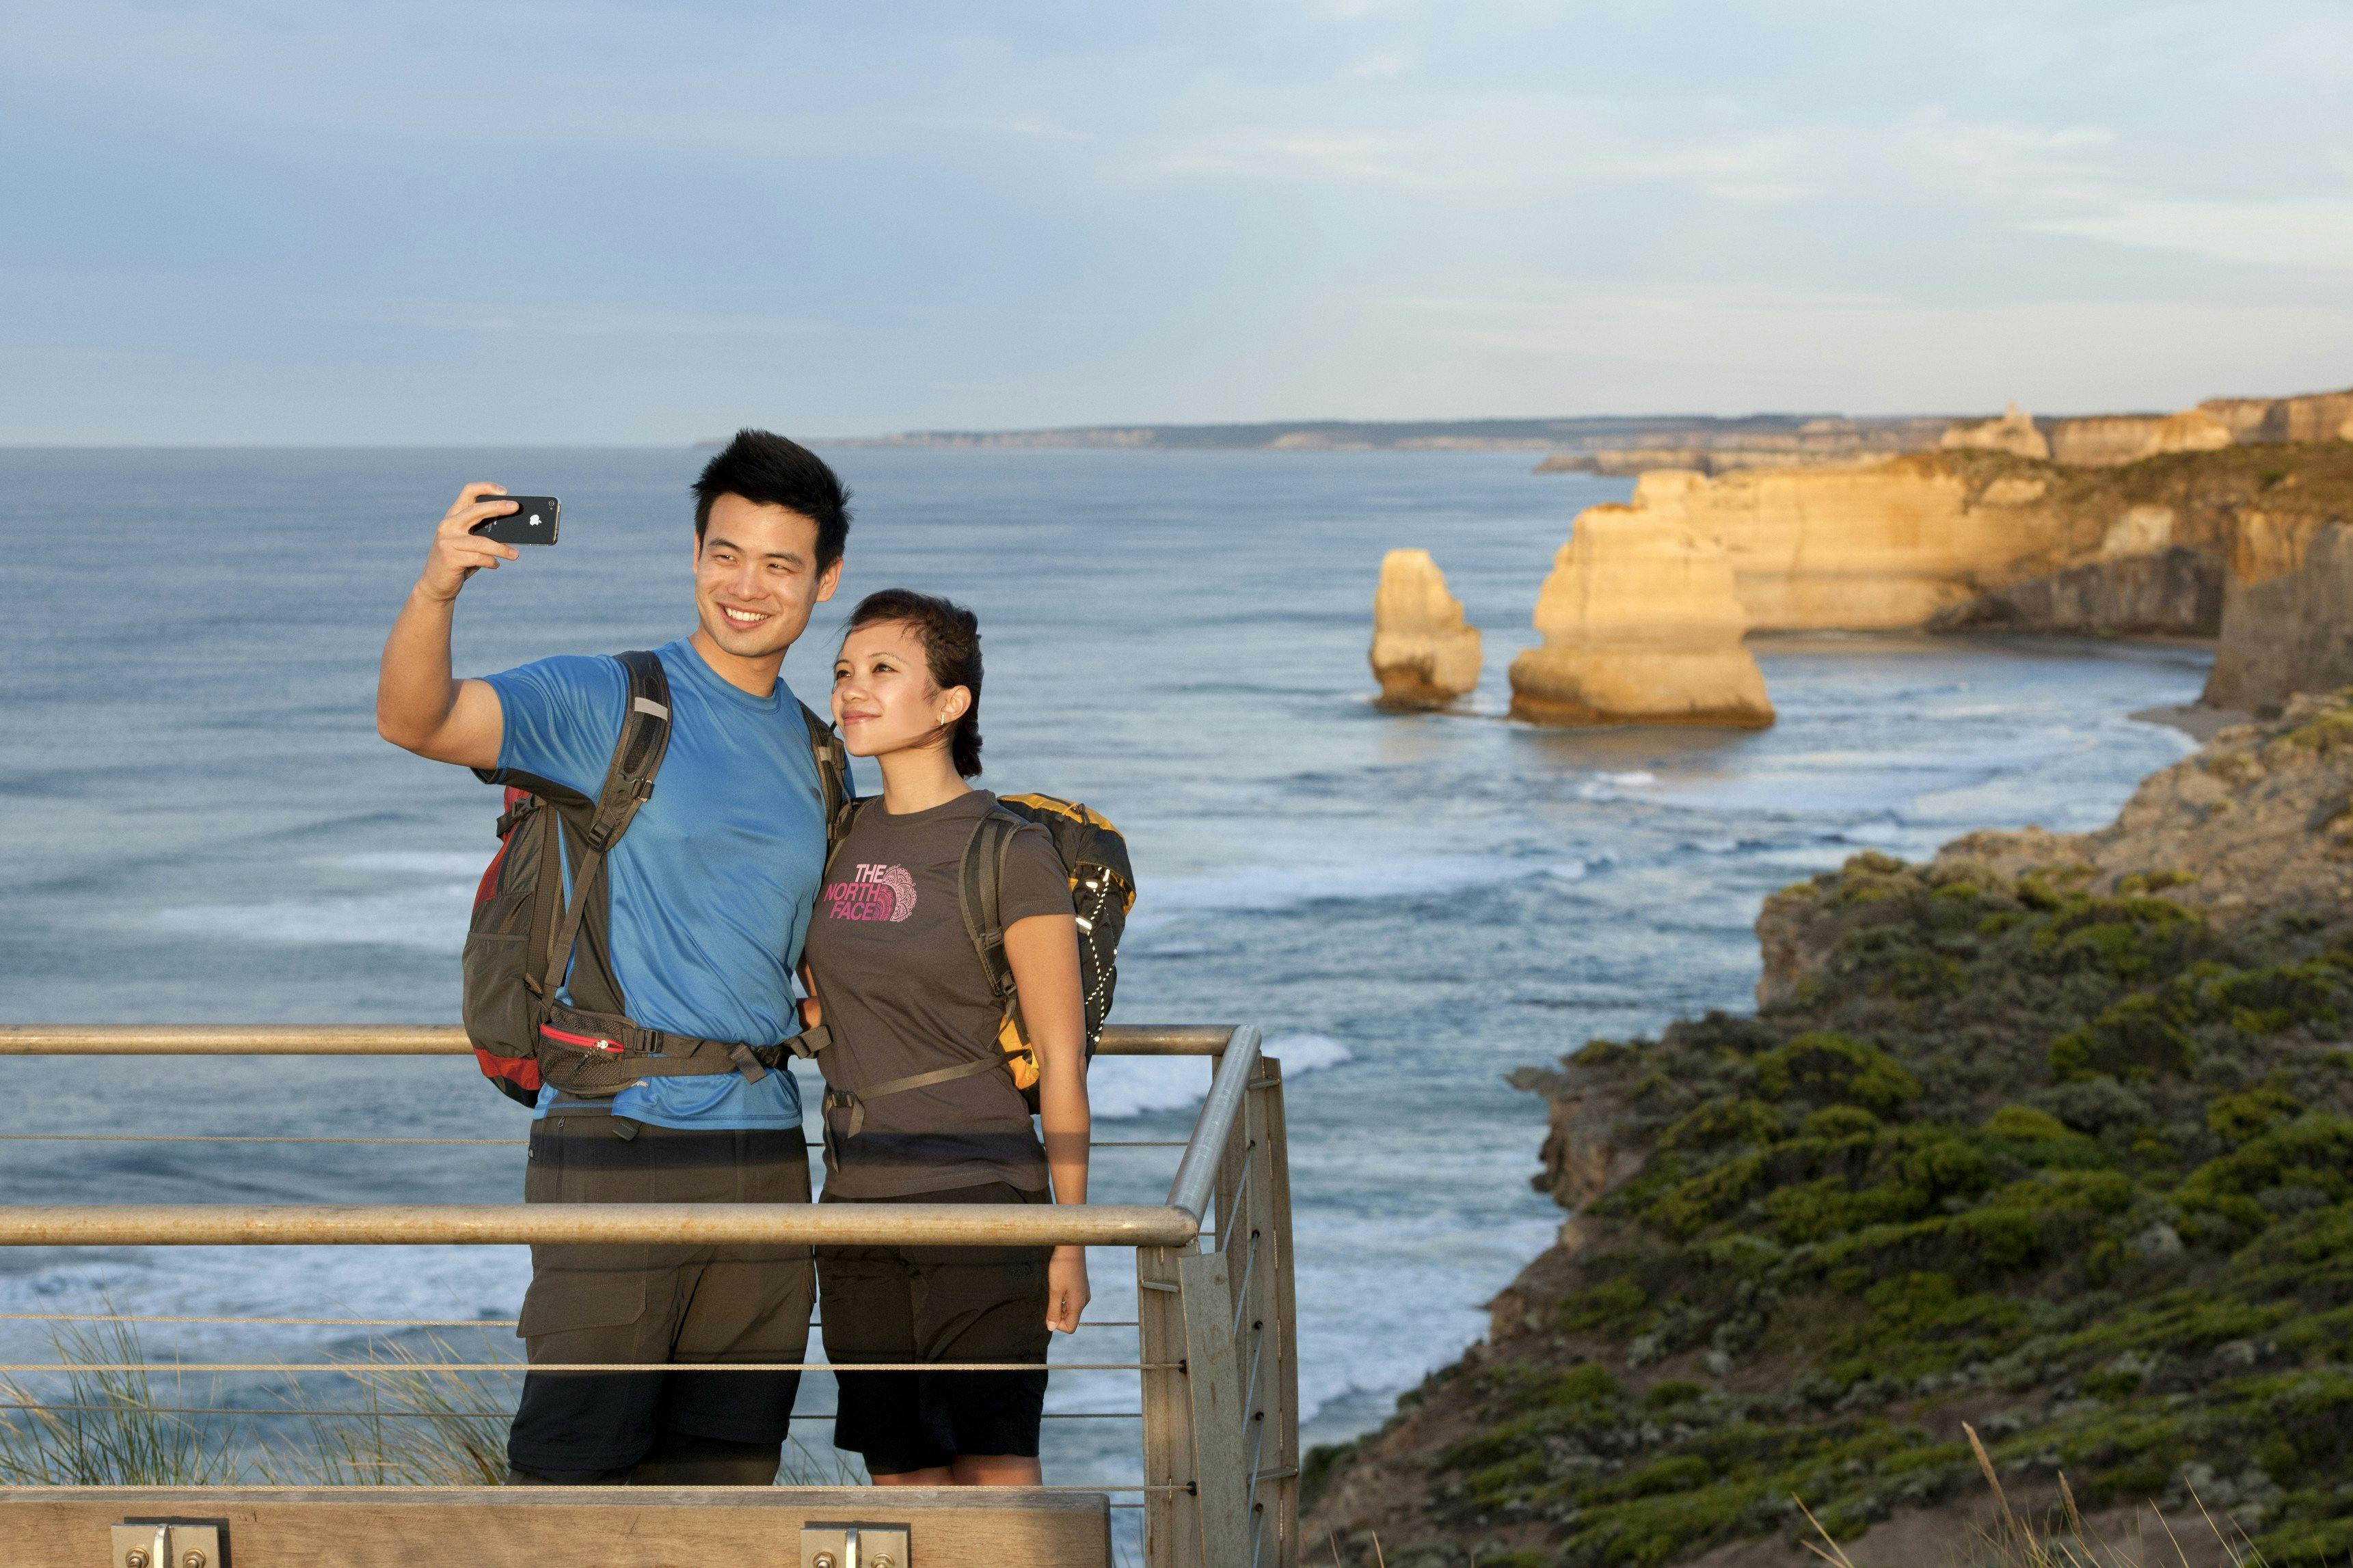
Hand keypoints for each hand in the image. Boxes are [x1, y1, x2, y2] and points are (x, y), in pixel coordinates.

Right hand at [418, 483, 522, 601]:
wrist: (436, 584)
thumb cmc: (458, 561)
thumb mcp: (468, 543)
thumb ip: (483, 534)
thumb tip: (512, 531)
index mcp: (453, 517)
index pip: (468, 492)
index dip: (486, 488)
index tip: (505, 492)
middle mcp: (448, 525)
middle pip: (476, 510)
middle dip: (498, 507)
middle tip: (516, 508)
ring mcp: (447, 541)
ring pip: (482, 541)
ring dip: (502, 549)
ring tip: (515, 554)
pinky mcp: (450, 557)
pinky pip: (478, 558)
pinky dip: (491, 562)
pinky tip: (495, 565)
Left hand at [1046, 1244, 1089, 1333]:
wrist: (1071, 1247)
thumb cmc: (1062, 1267)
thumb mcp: (1055, 1290)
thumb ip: (1053, 1310)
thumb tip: (1051, 1327)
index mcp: (1079, 1304)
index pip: (1070, 1327)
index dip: (1057, 1324)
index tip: (1049, 1309)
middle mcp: (1084, 1301)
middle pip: (1070, 1319)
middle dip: (1057, 1313)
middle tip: (1050, 1297)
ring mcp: (1083, 1293)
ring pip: (1070, 1309)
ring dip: (1059, 1305)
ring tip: (1053, 1289)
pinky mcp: (1080, 1287)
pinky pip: (1071, 1300)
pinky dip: (1062, 1298)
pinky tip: (1058, 1285)